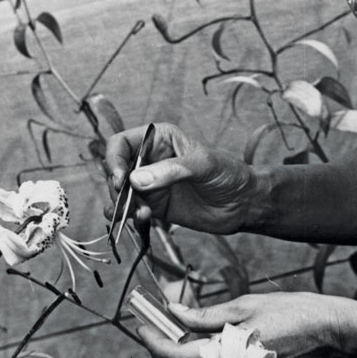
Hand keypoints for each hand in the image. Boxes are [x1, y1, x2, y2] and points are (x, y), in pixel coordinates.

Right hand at [104, 122, 257, 234]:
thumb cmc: (228, 173)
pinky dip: (128, 216)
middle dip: (116, 188)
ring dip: (122, 205)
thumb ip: (171, 170)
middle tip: (128, 203)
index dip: (114, 159)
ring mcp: (150, 183)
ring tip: (140, 214)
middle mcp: (150, 159)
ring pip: (120, 193)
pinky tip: (141, 219)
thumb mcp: (203, 165)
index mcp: (159, 138)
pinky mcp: (154, 205)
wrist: (242, 203)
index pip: (122, 143)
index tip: (119, 179)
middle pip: (115, 170)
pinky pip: (130, 210)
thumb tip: (136, 180)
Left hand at [137, 292, 356, 357]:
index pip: (174, 356)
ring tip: (176, 346)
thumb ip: (205, 315)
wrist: (327, 332)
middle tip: (157, 332)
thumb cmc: (290, 313)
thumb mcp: (245, 305)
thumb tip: (174, 312)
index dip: (152, 341)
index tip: (142, 326)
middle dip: (162, 357)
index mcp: (227, 353)